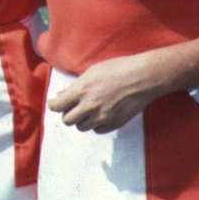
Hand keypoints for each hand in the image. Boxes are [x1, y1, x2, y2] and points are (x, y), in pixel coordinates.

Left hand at [48, 52, 169, 133]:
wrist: (144, 77)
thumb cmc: (118, 69)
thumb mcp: (92, 72)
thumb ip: (75, 86)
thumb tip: (61, 95)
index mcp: (81, 91)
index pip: (57, 106)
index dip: (54, 105)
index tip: (57, 104)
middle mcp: (89, 106)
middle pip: (67, 120)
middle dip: (68, 114)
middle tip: (74, 108)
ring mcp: (102, 117)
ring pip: (81, 127)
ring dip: (83, 120)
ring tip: (90, 111)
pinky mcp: (114, 123)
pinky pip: (98, 130)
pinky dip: (97, 124)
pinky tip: (102, 114)